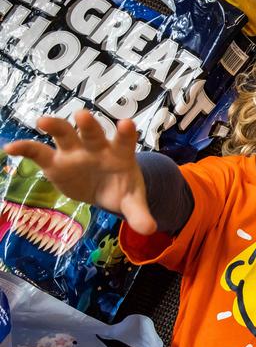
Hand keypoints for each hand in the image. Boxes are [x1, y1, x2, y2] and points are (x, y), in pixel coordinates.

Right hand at [3, 111, 155, 234]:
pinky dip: (25, 148)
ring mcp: (74, 152)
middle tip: (82, 116)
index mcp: (120, 154)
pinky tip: (11, 148)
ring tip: (43, 122)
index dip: (126, 133)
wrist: (107, 189)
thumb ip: (140, 213)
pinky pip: (38, 152)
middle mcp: (96, 147)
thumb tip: (150, 230)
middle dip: (88, 125)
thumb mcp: (132, 202)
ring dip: (56, 126)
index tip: (127, 124)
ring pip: (64, 135)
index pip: (125, 141)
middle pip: (92, 132)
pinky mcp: (55, 161)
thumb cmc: (122, 188)